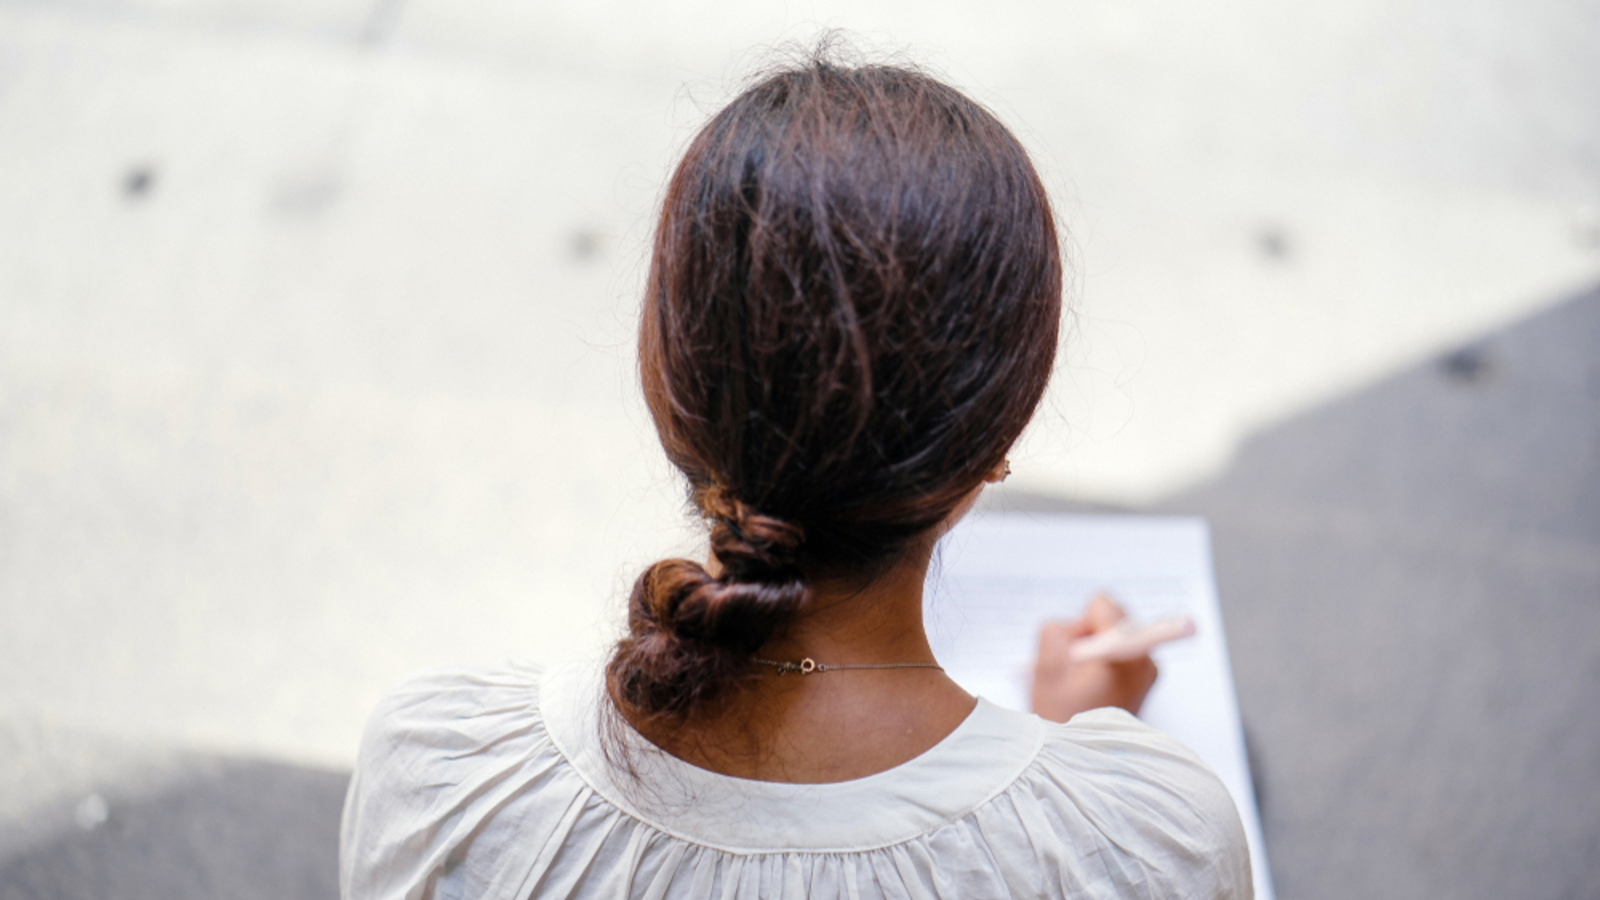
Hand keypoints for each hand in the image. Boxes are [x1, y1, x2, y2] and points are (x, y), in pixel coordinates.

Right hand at [1030, 594, 1158, 721]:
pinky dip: (1101, 661)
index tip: (1075, 653)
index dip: (1080, 624)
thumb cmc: (1062, 717)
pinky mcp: (1145, 680)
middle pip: (1112, 616)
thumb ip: (1055, 631)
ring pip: (1114, 633)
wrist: (1085, 761)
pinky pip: (1119, 651)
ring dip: (1093, 649)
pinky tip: (1089, 686)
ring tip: (1079, 681)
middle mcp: (1145, 658)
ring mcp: (1149, 670)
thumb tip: (1072, 626)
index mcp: (1125, 653)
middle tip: (1073, 669)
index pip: (1103, 606)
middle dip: (1087, 634)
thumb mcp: (1046, 668)